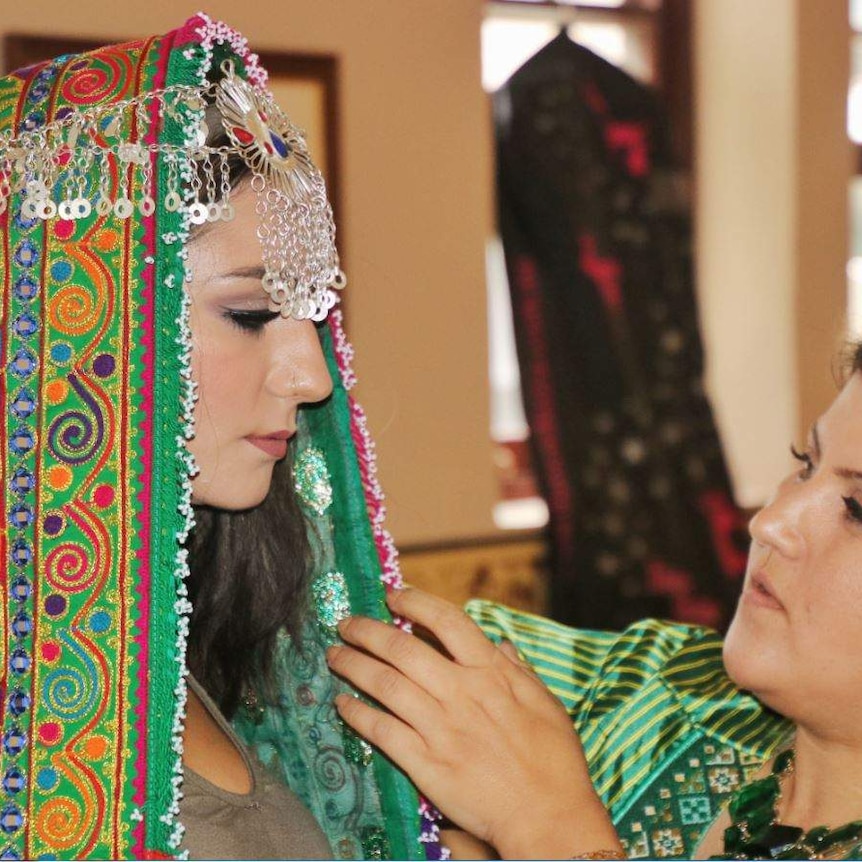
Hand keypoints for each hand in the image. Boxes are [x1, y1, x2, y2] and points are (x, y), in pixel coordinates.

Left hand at [325, 588, 621, 859]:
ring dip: (354, 666)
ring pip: (385, 685)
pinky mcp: (426, 763)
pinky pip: (383, 732)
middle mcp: (460, 693)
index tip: (393, 594)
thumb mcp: (546, 704)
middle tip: (347, 622)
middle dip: (369, 631)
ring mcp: (440, 728)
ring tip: (334, 654)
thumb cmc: (555, 761)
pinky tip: (341, 704)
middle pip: (403, 649)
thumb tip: (500, 644)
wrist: (547, 818)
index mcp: (492, 674)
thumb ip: (519, 671)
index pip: (448, 622)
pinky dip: (358, 715)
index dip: (416, 603)